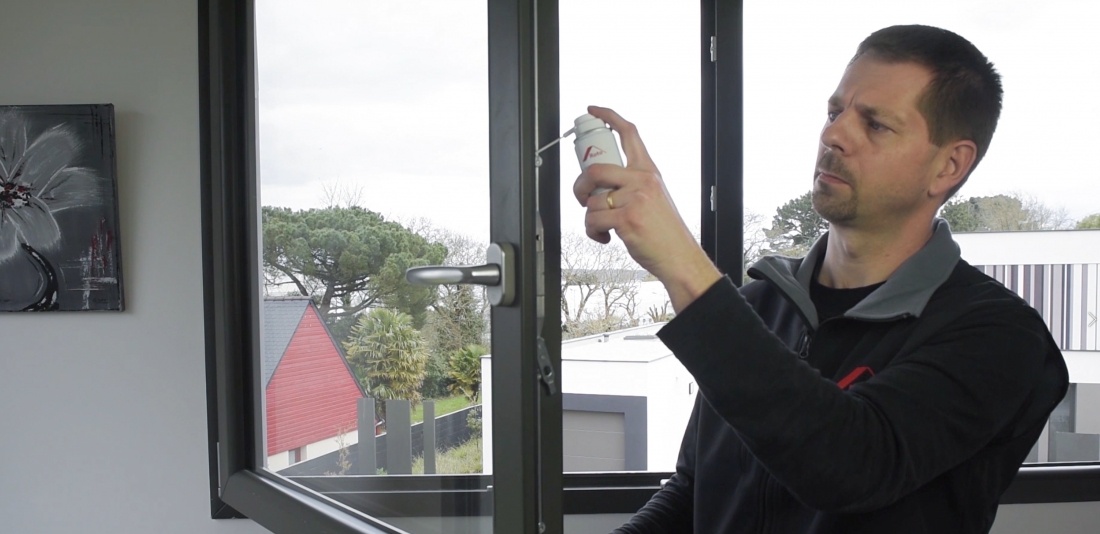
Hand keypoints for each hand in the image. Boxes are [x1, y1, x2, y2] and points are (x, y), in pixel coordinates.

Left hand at [572, 105, 721, 311]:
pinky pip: (592, 220)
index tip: (593, 111)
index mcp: (649, 171)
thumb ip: (633, 184)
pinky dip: (593, 232)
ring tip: (605, 227)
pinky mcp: (626, 218)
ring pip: (592, 201)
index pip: (629, 133)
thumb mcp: (655, 196)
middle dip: (579, 185)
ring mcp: (634, 199)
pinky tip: (606, 237)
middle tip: (582, 197)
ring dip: (591, 219)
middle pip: (595, 168)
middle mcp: (642, 180)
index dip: (608, 117)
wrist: (679, 256)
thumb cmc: (665, 231)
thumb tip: (601, 185)